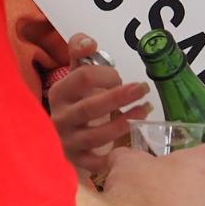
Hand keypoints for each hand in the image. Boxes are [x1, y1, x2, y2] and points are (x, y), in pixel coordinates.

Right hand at [48, 35, 150, 177]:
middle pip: (91, 107)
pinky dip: (113, 158)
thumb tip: (89, 43)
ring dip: (124, 123)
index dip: (106, 75)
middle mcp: (60, 117)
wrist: (59, 131)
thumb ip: (80, 50)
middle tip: (143, 89)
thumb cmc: (75, 98)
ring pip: (97, 136)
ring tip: (145, 110)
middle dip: (121, 97)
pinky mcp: (76, 160)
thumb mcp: (75, 72)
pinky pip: (95, 162)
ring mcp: (67, 141)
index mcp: (59, 92)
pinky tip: (132, 149)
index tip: (119, 77)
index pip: (83, 78)